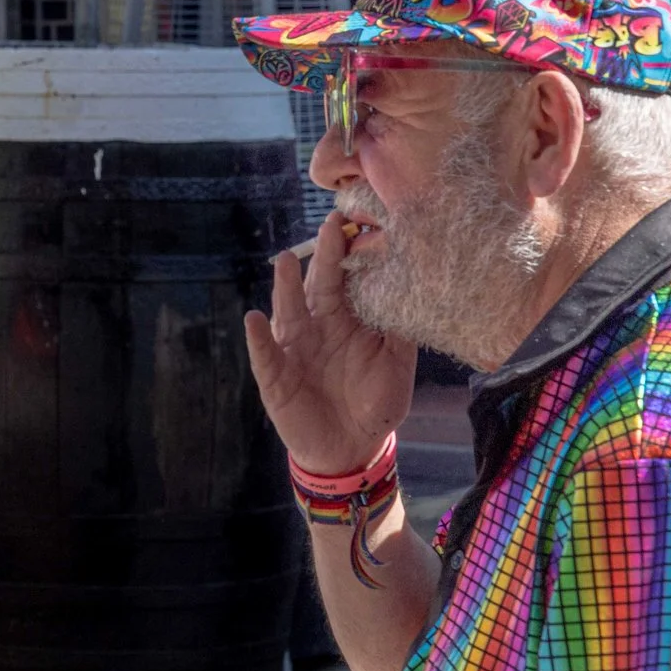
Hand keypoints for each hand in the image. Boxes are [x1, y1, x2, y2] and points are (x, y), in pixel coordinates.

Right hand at [242, 209, 415, 477]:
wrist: (352, 447)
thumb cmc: (376, 404)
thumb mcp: (396, 367)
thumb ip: (401, 333)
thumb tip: (416, 294)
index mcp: (345, 320)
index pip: (345, 280)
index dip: (350, 254)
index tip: (359, 224)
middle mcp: (316, 326)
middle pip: (317, 286)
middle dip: (322, 257)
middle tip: (330, 226)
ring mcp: (293, 348)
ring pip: (288, 311)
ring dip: (285, 286)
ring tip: (286, 260)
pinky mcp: (275, 376)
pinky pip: (265, 354)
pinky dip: (259, 338)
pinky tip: (255, 319)